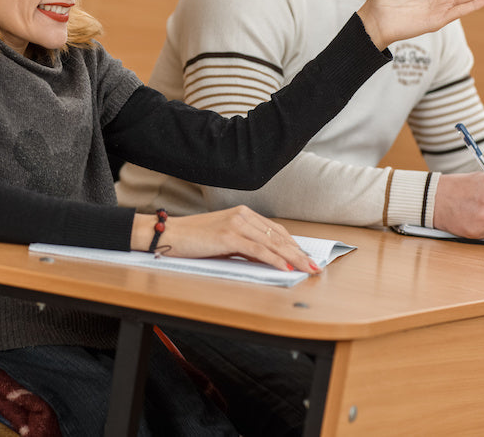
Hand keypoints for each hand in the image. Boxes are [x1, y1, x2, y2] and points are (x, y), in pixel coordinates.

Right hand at [130, 206, 318, 272]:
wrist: (169, 234)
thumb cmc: (193, 239)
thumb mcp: (224, 239)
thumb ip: (246, 245)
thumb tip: (268, 258)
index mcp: (243, 213)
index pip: (276, 230)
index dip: (293, 245)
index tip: (306, 257)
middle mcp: (242, 215)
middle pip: (278, 236)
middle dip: (299, 253)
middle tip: (314, 267)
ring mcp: (236, 224)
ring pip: (272, 244)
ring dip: (293, 258)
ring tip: (306, 269)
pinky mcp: (228, 236)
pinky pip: (257, 250)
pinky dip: (273, 260)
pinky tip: (285, 268)